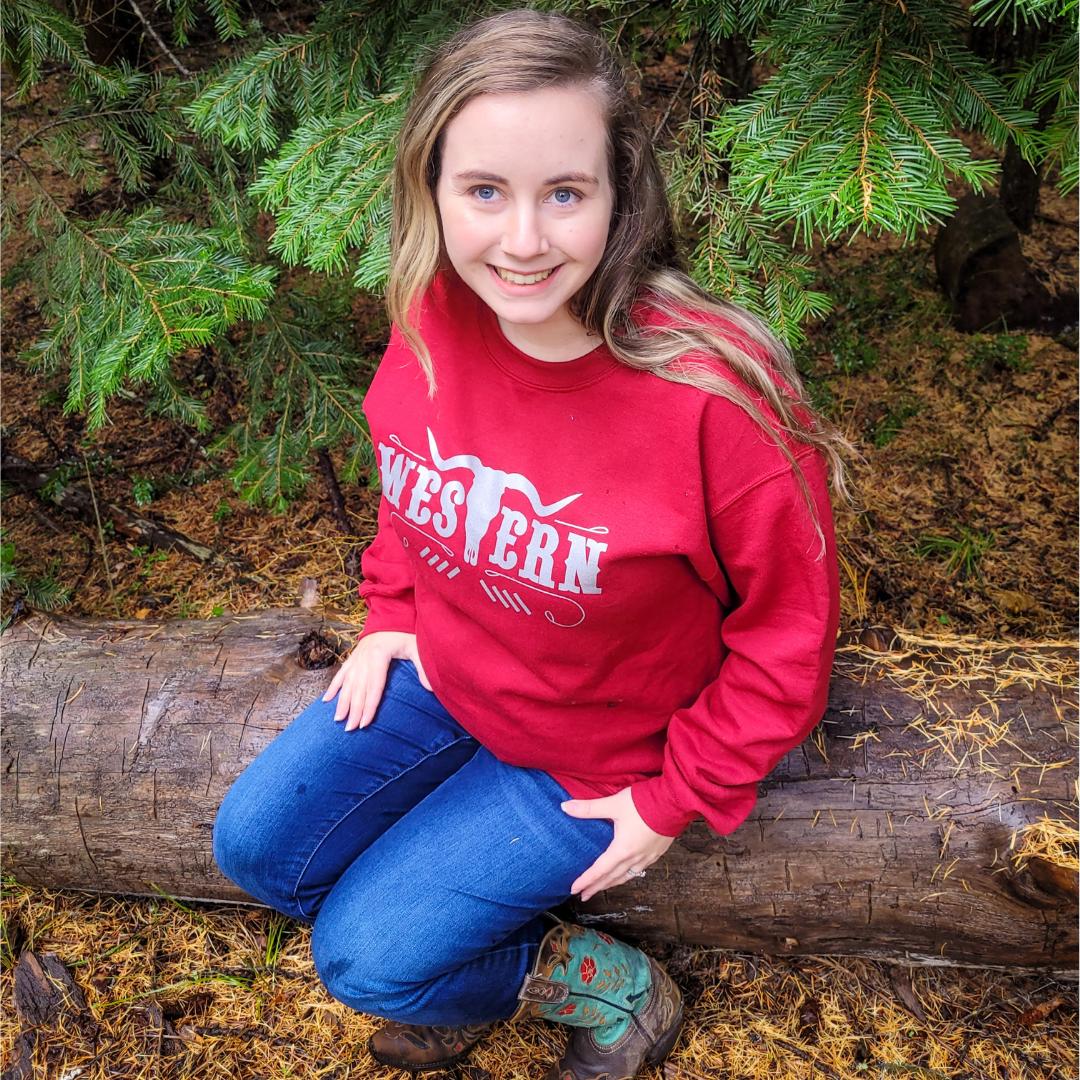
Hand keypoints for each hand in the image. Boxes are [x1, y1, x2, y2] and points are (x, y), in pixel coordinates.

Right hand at [321, 631, 430, 731]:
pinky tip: (326, 700)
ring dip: (342, 702)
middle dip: (354, 710)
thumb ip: (423, 667)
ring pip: (347, 684)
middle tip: (350, 729)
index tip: (365, 723)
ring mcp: (356, 657)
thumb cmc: (405, 632)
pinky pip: (341, 674)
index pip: (374, 686)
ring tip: (338, 719)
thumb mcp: (417, 646)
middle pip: (358, 689)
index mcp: (378, 655)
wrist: (390, 614)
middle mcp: (363, 657)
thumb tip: (431, 689)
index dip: (369, 706)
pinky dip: (333, 687)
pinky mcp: (353, 657)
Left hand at [560, 787, 674, 901]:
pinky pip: (638, 871)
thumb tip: (564, 807)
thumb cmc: (644, 803)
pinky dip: (627, 876)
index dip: (586, 880)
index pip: (599, 870)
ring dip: (612, 884)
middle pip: (612, 878)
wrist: (674, 802)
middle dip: (596, 887)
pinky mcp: (657, 852)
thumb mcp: (613, 804)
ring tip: (602, 888)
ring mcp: (648, 857)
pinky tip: (626, 873)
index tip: (574, 889)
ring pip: (626, 876)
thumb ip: (588, 808)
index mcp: (622, 849)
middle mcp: (635, 858)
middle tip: (584, 896)